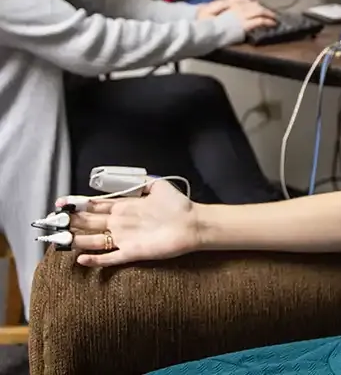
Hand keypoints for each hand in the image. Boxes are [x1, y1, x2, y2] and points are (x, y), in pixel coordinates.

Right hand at [57, 180, 199, 266]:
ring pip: (93, 241)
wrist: (192, 223)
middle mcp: (120, 223)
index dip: (78, 205)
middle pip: (89, 223)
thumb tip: (120, 178)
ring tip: (57, 240)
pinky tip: (81, 259)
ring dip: (76, 240)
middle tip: (50, 221)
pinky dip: (96, 260)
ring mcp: (124, 238)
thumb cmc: (176, 204)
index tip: (60, 203)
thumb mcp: (156, 186)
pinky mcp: (132, 253)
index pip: (95, 206)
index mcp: (124, 206)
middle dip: (70, 222)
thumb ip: (137, 182)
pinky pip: (110, 259)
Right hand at [197, 0, 275, 31]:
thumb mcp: (207, 10)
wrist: (206, 30)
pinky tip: (272, 23)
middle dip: (262, 8)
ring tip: (273, 17)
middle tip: (268, 12)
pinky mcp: (245, 25)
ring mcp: (242, 16)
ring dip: (267, 13)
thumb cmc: (203, 22)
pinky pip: (260, 21)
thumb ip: (218, 5)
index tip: (254, 4)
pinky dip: (268, 21)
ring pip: (259, 11)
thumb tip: (225, 3)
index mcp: (228, 3)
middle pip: (253, 5)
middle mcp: (237, 7)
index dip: (250, 2)